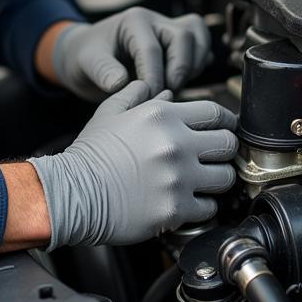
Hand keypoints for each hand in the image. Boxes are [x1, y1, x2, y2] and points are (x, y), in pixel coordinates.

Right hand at [28, 80, 237, 248]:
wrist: (73, 193)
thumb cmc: (90, 154)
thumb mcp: (109, 113)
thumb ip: (137, 96)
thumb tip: (162, 91)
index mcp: (162, 116)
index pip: (215, 113)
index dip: (224, 121)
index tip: (223, 130)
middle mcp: (175, 144)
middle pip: (228, 143)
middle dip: (223, 150)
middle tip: (212, 158)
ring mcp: (178, 178)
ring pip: (225, 177)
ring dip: (216, 180)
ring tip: (201, 182)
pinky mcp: (176, 210)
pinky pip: (210, 208)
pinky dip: (203, 207)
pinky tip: (187, 202)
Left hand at [52, 8, 210, 99]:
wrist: (87, 55)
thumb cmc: (86, 57)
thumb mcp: (85, 62)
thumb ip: (102, 71)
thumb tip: (120, 83)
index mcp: (134, 20)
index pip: (152, 49)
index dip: (153, 78)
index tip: (148, 100)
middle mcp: (155, 20)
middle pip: (184, 37)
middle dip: (179, 69)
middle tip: (164, 94)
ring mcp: (169, 29)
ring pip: (198, 38)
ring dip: (193, 65)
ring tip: (174, 87)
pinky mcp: (178, 44)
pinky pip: (201, 46)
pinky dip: (198, 64)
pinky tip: (182, 82)